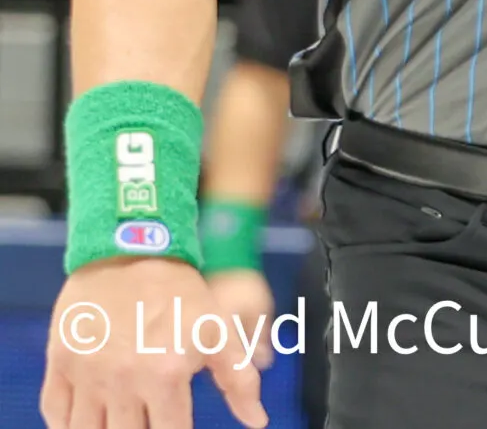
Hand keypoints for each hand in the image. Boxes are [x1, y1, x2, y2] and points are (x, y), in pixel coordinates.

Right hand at [43, 257, 268, 427]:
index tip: (174, 425)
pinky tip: (86, 419)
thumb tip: (256, 422)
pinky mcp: (60, 363)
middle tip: (148, 419)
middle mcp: (123, 381)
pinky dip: (66, 424)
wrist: (130, 252)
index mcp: (165, 376)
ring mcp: (86, 374)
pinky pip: (54, 412)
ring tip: (119, 421)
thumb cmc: (180, 294)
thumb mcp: (219, 331)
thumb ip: (239, 380)